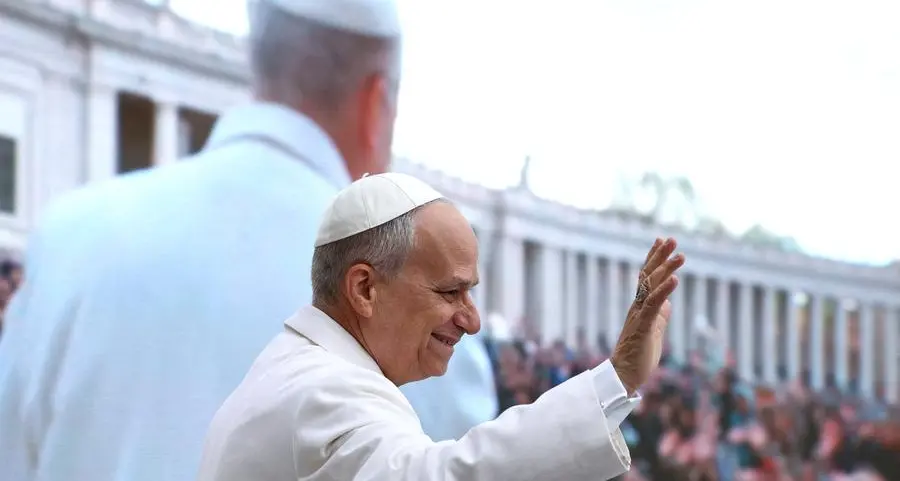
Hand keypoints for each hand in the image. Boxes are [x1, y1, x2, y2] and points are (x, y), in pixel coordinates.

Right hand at [611, 237, 684, 394]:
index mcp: (640, 307)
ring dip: (666, 269)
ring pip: (652, 286)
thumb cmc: (638, 355)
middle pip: (648, 275)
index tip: (661, 241)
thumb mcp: (653, 331)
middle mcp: (637, 306)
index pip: (646, 277)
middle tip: (671, 239)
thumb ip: (659, 315)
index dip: (653, 258)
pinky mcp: (643, 326)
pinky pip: (654, 304)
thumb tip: (668, 303)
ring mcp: (639, 315)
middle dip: (660, 256)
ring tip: (680, 256)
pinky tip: (675, 280)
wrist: (624, 375)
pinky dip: (664, 290)